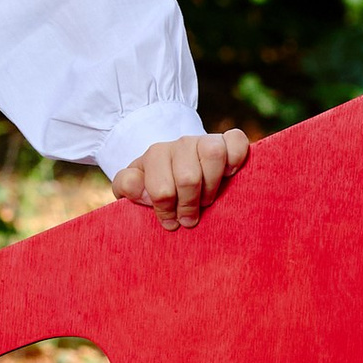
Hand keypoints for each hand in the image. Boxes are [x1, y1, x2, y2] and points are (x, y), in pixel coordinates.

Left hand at [109, 128, 250, 228]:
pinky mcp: (227, 140)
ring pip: (212, 154)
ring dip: (212, 186)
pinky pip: (236, 140)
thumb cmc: (157, 184)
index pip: (161, 190)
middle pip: (188, 178)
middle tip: (189, 218)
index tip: (170, 222)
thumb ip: (127, 185)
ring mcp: (205, 140)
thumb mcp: (134, 187)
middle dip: (189, 204)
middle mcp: (180, 144)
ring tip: (207, 200)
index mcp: (155, 155)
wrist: (179, 168)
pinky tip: (229, 175)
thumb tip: (139, 186)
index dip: (166, 210)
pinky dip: (236, 159)